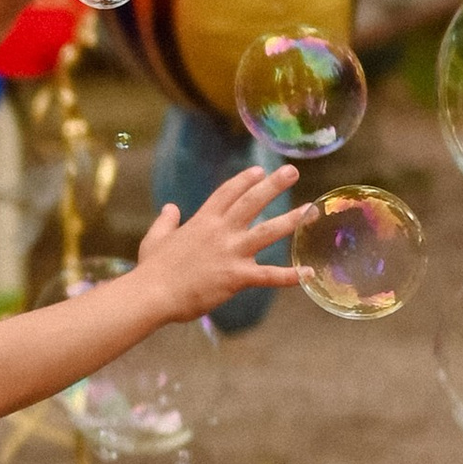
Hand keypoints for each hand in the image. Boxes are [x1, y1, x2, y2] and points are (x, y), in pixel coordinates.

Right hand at [135, 165, 301, 319]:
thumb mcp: (156, 238)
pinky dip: (290, 275)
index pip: (227, 193)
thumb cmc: (152, 268)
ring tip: (311, 210)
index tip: (259, 170)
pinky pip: (269, 275)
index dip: (244, 180)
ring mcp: (230, 252)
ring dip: (291, 219)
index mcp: (202, 221)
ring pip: (268, 231)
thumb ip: (166, 221)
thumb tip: (171, 208)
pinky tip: (309, 272)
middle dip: (273, 185)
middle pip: (251, 202)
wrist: (153, 293)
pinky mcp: (236, 276)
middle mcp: (220, 231)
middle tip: (292, 172)